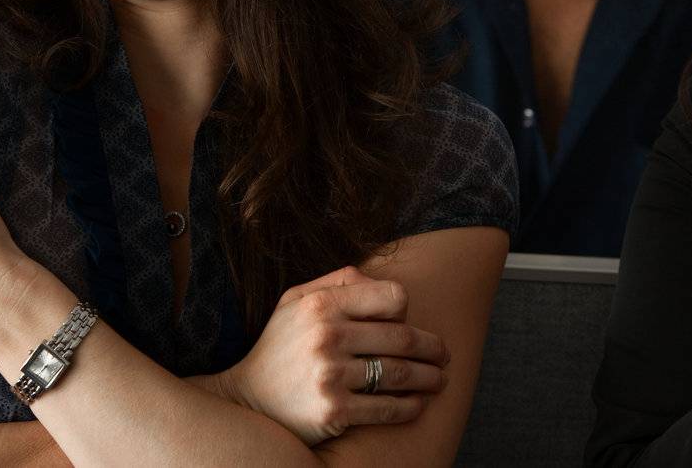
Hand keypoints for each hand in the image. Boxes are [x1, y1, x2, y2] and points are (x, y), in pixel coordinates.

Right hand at [212, 265, 449, 445]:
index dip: (406, 311)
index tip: (408, 323)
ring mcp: (330, 375)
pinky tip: (419, 404)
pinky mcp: (334, 411)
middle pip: (403, 337)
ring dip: (430, 378)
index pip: (392, 297)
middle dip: (433, 348)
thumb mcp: (295, 301)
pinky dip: (410, 406)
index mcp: (322, 304)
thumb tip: (377, 280)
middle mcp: (327, 336)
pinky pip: (387, 407)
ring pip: (401, 373)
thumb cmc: (280, 346)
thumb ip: (336, 282)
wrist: (246, 402)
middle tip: (445, 355)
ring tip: (440, 380)